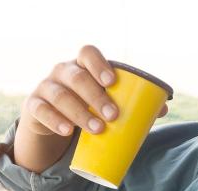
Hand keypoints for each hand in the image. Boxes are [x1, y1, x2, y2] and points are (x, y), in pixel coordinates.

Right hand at [21, 45, 168, 136]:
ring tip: (97, 129)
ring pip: (60, 96)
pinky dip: (55, 120)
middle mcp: (62, 71)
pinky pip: (41, 111)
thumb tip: (162, 108)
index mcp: (82, 65)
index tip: (113, 82)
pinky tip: (67, 130)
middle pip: (76, 77)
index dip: (99, 64)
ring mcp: (46, 87)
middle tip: (113, 115)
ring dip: (80, 112)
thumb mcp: (103, 99)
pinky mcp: (34, 107)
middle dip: (96, 96)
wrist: (53, 120)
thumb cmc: (86, 104)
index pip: (88, 53)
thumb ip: (129, 102)